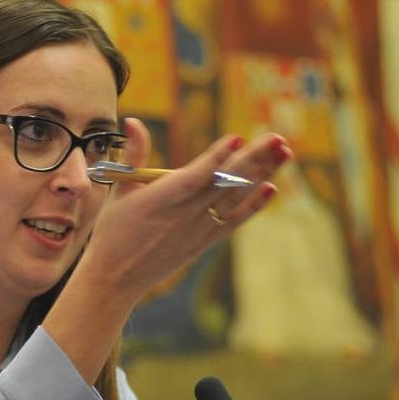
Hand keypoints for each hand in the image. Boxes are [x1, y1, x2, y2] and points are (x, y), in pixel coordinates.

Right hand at [75, 118, 291, 308]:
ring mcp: (197, 230)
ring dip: (262, 175)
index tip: (237, 138)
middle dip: (253, 158)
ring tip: (285, 152)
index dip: (216, 158)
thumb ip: (133, 154)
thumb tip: (133, 121)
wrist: (117, 278)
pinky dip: (253, 206)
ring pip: (235, 198)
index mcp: (160, 200)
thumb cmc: (114, 230)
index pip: (194, 177)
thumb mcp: (120, 189)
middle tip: (277, 137)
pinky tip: (272, 189)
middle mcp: (183, 216)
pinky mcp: (204, 243)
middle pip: (224, 183)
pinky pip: (234, 222)